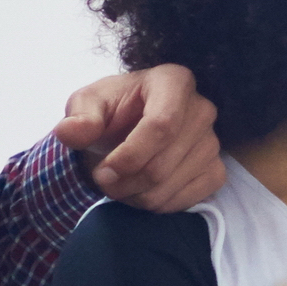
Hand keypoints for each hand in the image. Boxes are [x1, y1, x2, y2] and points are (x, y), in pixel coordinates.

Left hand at [58, 65, 223, 211]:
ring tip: (120, 184)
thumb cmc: (111, 111)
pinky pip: (190, 199)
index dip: (131, 156)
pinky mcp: (217, 169)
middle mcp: (202, 108)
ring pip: (171, 185)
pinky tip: (143, 191)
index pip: (162, 125)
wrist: (130, 128)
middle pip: (163, 163)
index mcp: (174, 81)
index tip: (104, 171)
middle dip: (125, 182)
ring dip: (136, 195)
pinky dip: (159, 204)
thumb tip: (69, 132)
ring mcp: (212, 141)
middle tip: (103, 180)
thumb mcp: (88, 104)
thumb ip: (79, 116)